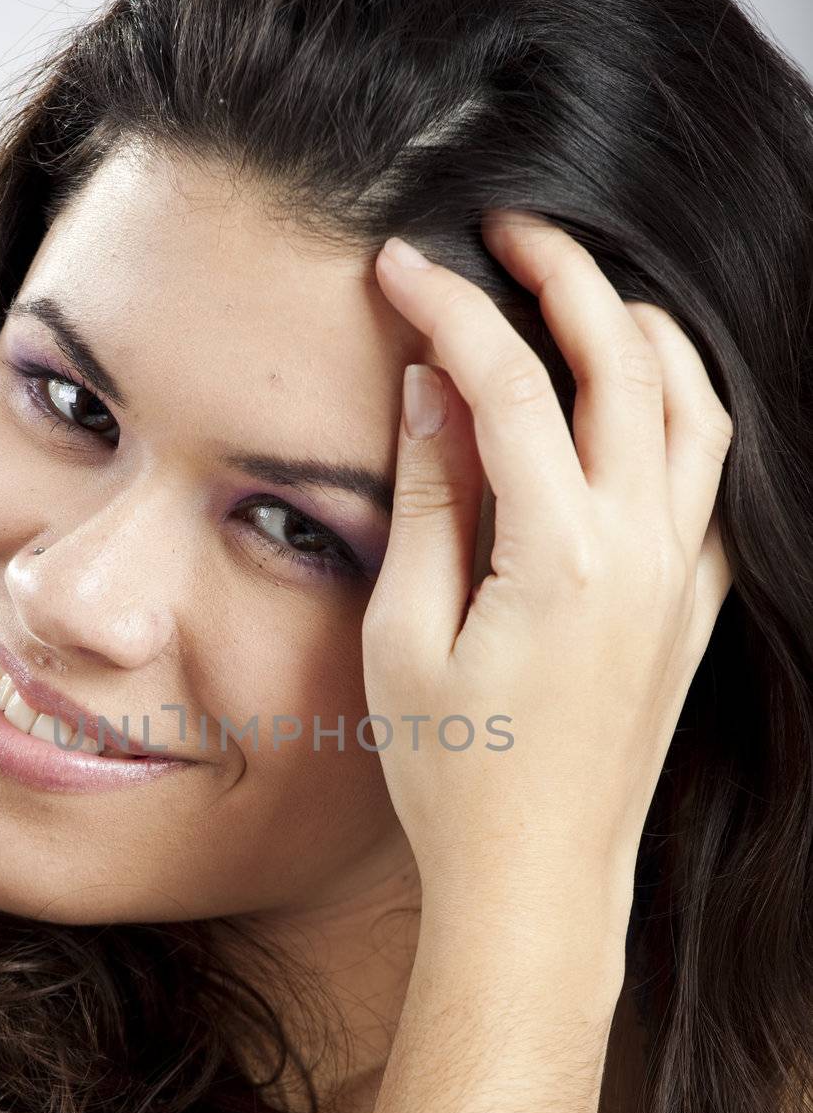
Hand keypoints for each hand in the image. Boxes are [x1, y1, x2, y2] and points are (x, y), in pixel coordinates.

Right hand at [362, 210, 733, 909]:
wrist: (539, 880)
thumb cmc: (459, 777)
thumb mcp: (407, 638)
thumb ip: (428, 498)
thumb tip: (428, 388)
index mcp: (562, 558)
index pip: (510, 384)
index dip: (451, 308)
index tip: (402, 264)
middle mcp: (644, 552)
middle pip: (625, 362)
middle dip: (565, 276)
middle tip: (506, 232)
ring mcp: (682, 577)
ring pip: (694, 405)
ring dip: (639, 331)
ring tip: (575, 296)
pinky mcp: (694, 606)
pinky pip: (710, 474)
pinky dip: (678, 409)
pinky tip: (629, 402)